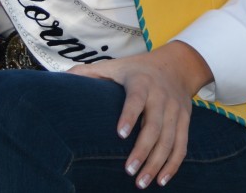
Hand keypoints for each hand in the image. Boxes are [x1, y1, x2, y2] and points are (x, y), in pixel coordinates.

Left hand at [69, 41, 211, 188]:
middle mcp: (161, 96)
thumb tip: (60, 79)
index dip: (129, 115)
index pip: (137, 99)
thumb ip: (89, 73)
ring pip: (169, 139)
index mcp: (141, 82)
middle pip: (155, 125)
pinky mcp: (185, 119)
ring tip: (141, 182)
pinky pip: (182, 145)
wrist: (177, 65)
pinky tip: (161, 180)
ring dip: (157, 162)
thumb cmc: (137, 69)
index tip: (120, 134)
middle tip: (128, 171)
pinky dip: (173, 164)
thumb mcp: (115, 66)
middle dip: (143, 150)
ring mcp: (175, 109)